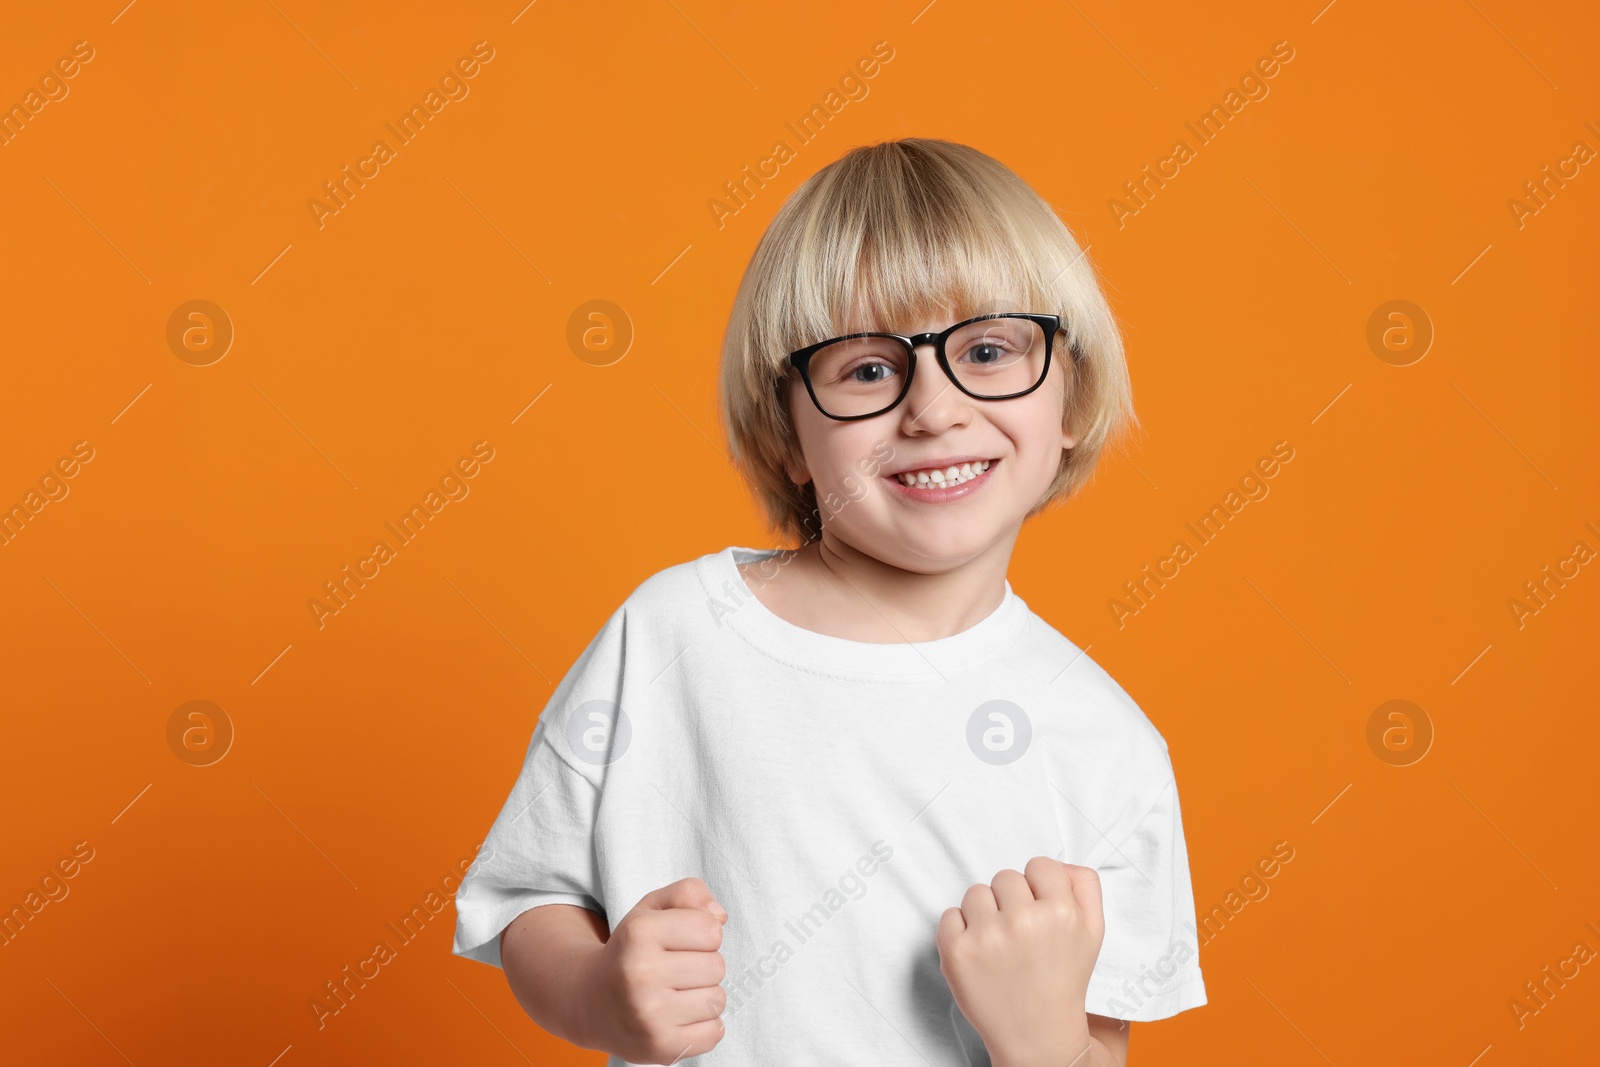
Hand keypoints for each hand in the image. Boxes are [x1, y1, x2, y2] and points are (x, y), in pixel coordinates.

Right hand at [579, 876, 728, 1062]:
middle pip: (717, 966)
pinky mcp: (660, 1047)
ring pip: (717, 1000)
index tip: (679, 942)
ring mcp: (650, 1015)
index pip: (711, 929)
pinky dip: (703, 1026)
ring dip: (703, 996)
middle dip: (702, 965)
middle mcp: (640, 974)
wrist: (589, 1002)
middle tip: (674, 970)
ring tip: (674, 993)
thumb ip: (688, 894)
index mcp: (639, 933)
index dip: (702, 933)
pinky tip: (678, 1017)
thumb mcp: (650, 910)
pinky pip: (715, 1032)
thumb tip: (720, 917)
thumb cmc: (630, 951)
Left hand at [935, 856, 1104, 1063]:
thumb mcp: (1092, 933)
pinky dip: (960, 931)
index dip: (1039, 888)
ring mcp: (987, 937)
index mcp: (1061, 912)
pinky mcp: (957, 952)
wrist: (1037, 1034)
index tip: (1040, 911)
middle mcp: (1023, 921)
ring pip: (976, 892)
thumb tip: (1060, 862)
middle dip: (1011, 900)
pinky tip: (981, 953)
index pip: (1039, 865)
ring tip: (1001, 945)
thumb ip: (1084, 886)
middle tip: (1021, 933)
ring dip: (985, 914)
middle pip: (1006, 877)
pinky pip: (949, 914)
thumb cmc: (1062, 980)